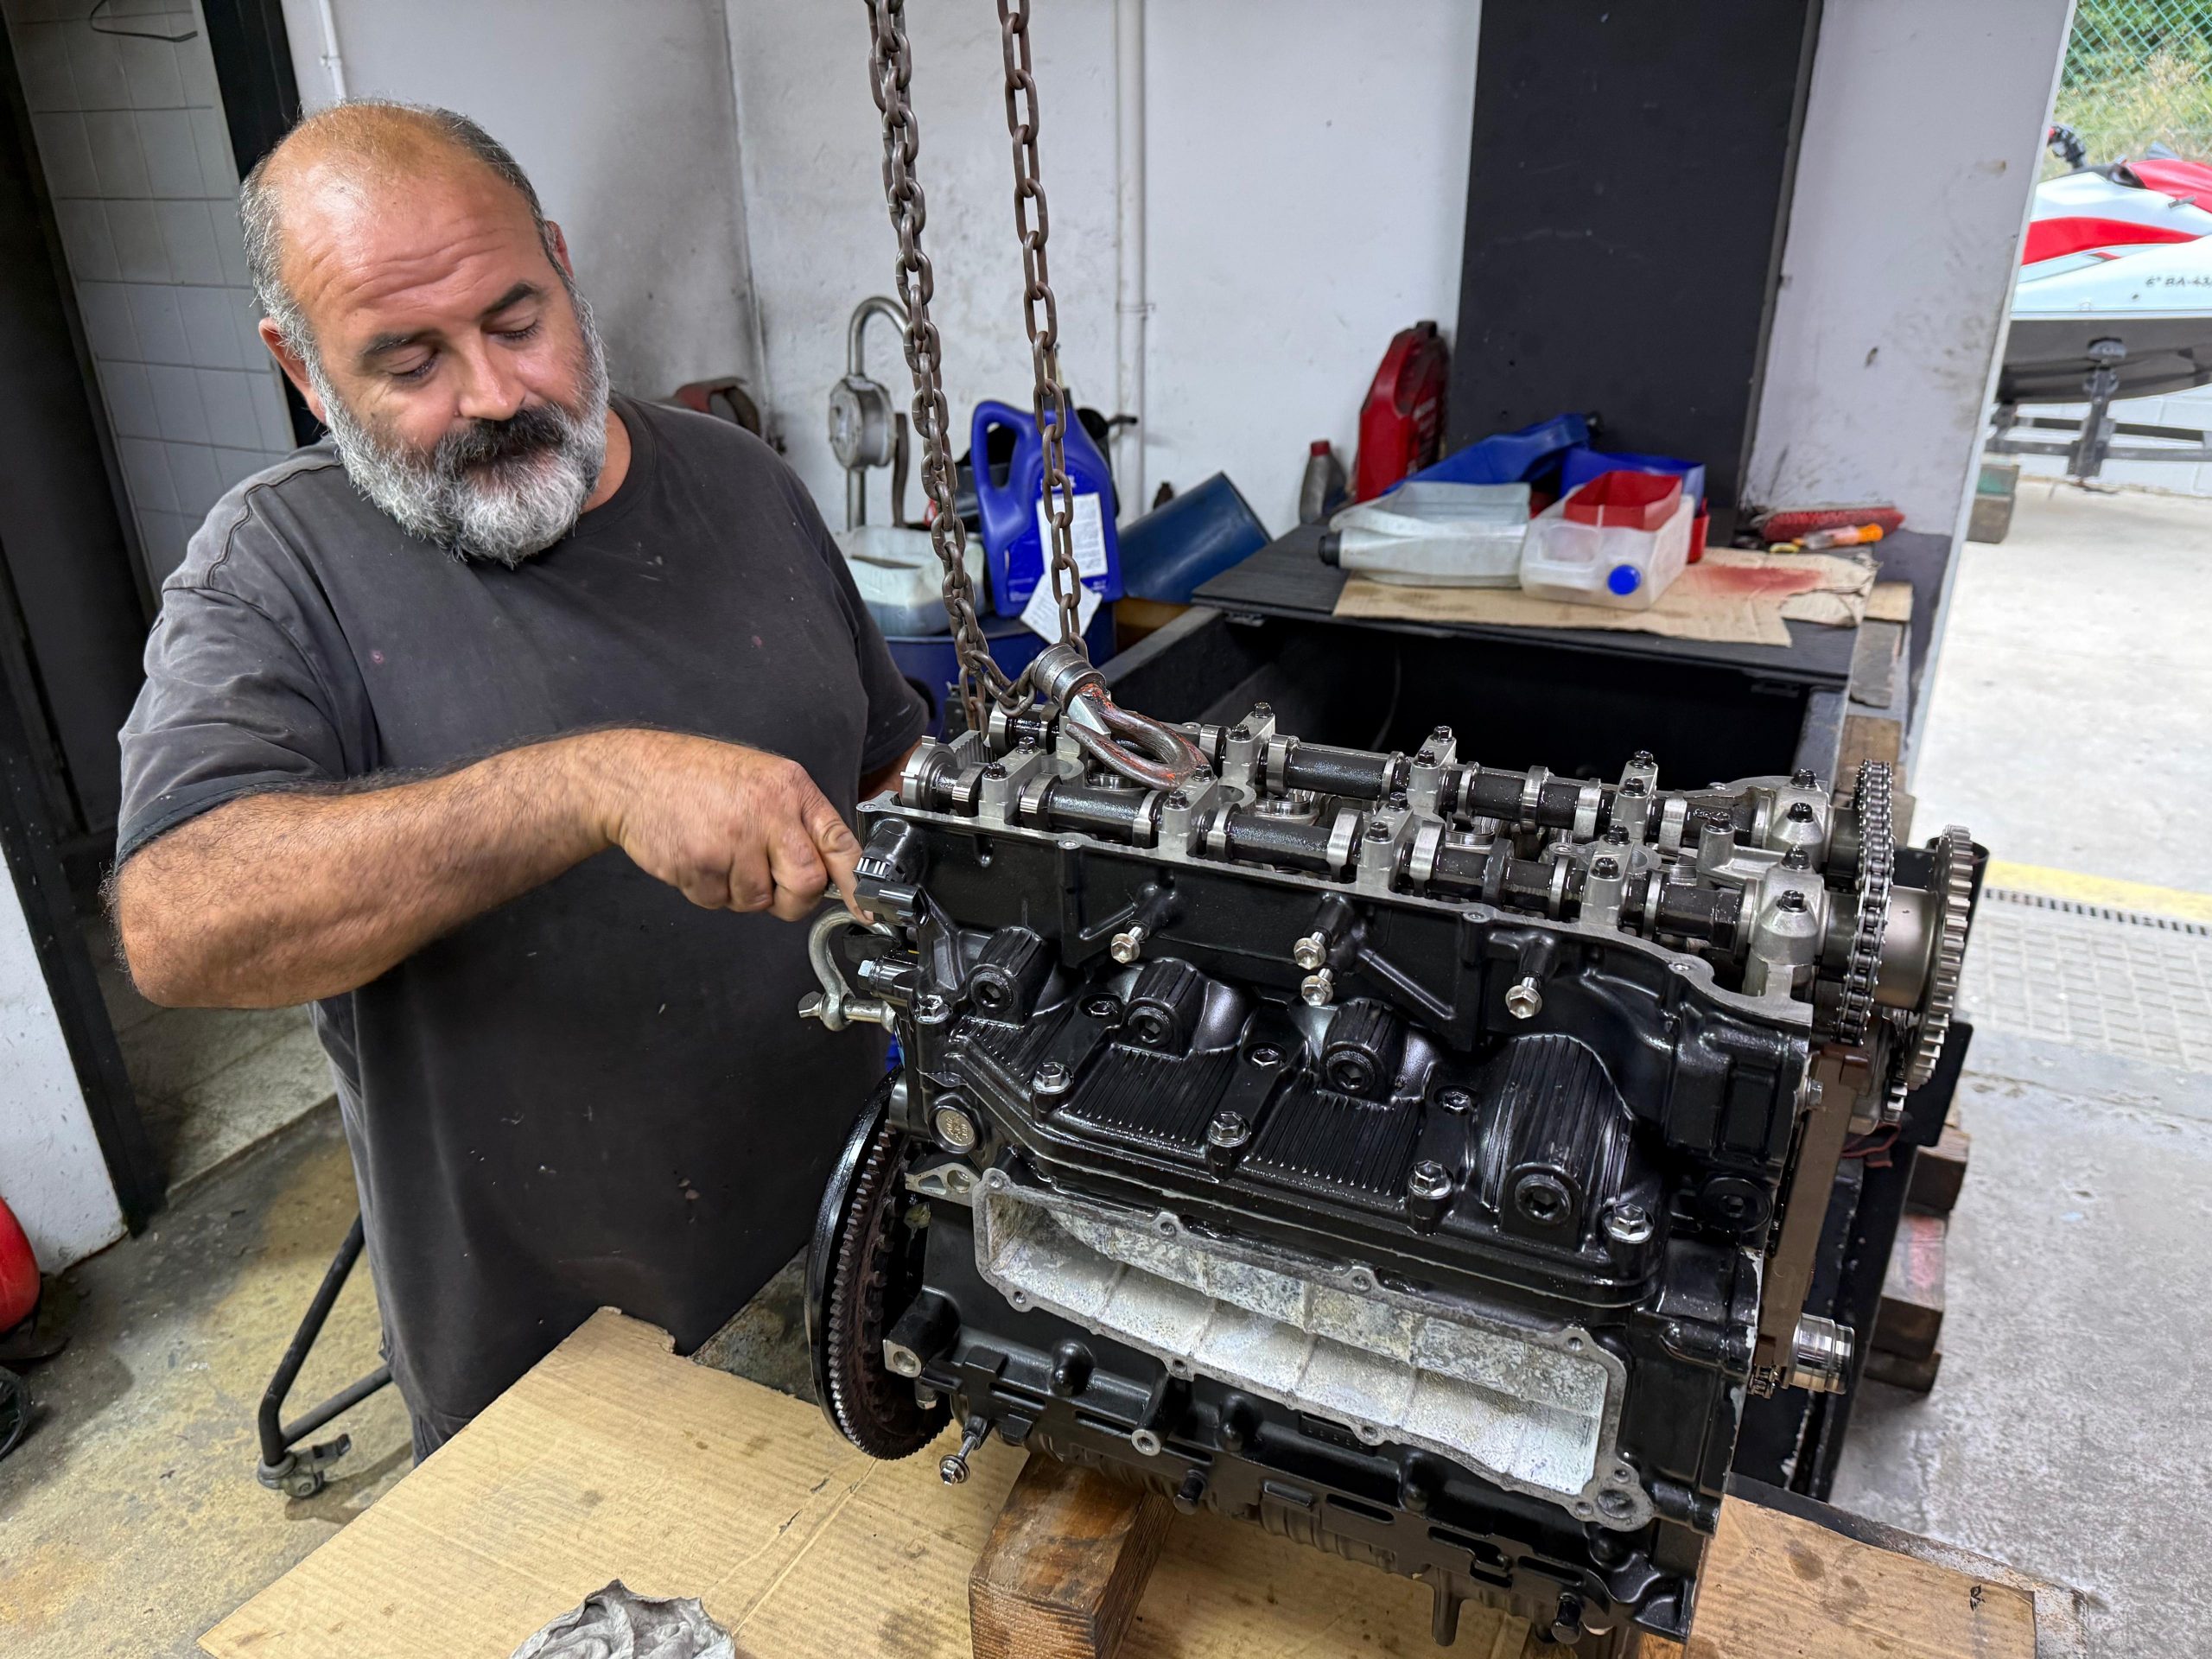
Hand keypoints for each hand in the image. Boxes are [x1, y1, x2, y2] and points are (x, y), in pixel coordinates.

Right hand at [573, 730, 863, 920]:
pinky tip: (696, 857)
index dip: (855, 884)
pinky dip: (708, 891)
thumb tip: (829, 870)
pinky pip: (718, 902)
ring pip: (758, 900)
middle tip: (770, 885)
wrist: (634, 774)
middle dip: (791, 899)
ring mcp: (732, 839)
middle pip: (806, 884)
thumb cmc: (698, 777)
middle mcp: (768, 812)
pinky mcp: (699, 863)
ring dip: (740, 892)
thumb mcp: (763, 780)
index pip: (840, 843)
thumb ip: (797, 821)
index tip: (867, 911)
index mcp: (791, 789)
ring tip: (719, 853)